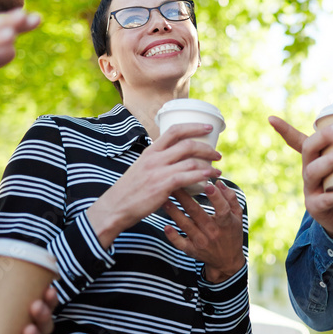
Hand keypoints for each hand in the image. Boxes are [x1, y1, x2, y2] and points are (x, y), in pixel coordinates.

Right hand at [86, 123, 222, 246]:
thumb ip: (157, 162)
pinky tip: (209, 178)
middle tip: (217, 154)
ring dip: (208, 164)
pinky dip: (202, 175)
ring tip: (217, 170)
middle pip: (187, 144)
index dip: (194, 126)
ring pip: (190, 160)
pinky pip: (187, 177)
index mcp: (150, 151)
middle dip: (206, 147)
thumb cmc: (129, 191)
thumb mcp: (141, 168)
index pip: (174, 130)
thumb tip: (176, 161)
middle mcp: (155, 158)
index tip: (208, 128)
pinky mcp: (162, 185)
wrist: (115, 207)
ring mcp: (158, 171)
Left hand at [164, 181, 245, 282]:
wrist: (227, 261)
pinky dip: (172, 236)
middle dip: (185, 197)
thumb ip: (231, 198)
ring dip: (174, 212)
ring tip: (165, 199)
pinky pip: (180, 243)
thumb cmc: (232, 233)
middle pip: (197, 213)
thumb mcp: (238, 216)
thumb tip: (219, 182)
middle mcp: (213, 232)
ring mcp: (201, 242)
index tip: (207, 184)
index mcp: (226, 222)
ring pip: (185, 225)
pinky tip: (166, 226)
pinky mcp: (192, 250)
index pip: (222, 208)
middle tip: (175, 184)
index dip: (215, 197)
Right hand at [270, 115, 332, 237]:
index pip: (296, 141)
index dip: (284, 130)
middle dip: (323, 137)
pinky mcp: (316, 207)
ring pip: (313, 171)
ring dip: (330, 160)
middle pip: (307, 150)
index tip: (270, 118)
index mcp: (313, 159)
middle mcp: (307, 172)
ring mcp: (309, 189)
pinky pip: (328, 198)